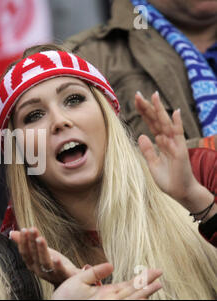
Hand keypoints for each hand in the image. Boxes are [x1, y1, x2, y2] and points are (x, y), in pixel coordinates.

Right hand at [10, 227, 80, 287]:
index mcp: (32, 264)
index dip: (23, 242)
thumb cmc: (52, 264)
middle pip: (34, 255)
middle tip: (32, 229)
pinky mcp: (64, 276)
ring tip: (40, 239)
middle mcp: (40, 270)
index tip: (23, 230)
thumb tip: (11, 233)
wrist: (68, 280)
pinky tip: (56, 258)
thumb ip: (26, 243)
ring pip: (45, 262)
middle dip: (32, 242)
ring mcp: (51, 274)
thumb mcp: (38, 252)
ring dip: (42, 250)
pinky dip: (57, 266)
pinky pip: (60, 272)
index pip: (25, 253)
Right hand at [52, 263, 162, 299]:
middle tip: (160, 278)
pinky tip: (140, 299)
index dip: (145, 278)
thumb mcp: (77, 280)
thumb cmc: (66, 297)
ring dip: (145, 295)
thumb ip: (95, 272)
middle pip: (135, 294)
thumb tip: (111, 265)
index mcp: (106, 294)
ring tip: (155, 287)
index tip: (157, 271)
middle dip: (148, 285)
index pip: (131, 284)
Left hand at [134, 91, 210, 210]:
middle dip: (147, 107)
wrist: (180, 192)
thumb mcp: (152, 163)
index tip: (135, 100)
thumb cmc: (168, 178)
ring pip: (165, 123)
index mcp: (160, 142)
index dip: (143, 112)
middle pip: (156, 119)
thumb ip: (148, 150)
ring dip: (159, 110)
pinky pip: (178, 135)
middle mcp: (168, 139)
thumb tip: (141, 135)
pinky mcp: (180, 150)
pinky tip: (175, 112)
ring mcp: (175, 143)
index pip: (151, 123)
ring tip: (153, 96)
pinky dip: (177, 124)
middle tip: (137, 94)